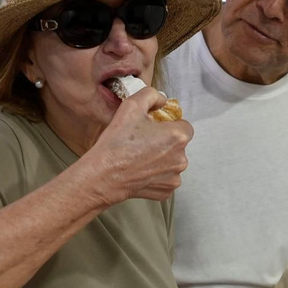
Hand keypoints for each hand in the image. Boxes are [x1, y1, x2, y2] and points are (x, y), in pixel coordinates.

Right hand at [81, 87, 191, 203]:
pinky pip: (165, 178)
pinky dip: (155, 175)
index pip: (184, 126)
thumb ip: (151, 95)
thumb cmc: (117, 142)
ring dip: (161, 159)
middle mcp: (181, 159)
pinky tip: (140, 171)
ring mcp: (174, 177)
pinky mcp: (166, 191)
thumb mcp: (131, 106)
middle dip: (165, 142)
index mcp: (178, 136)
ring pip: (172, 162)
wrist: (103, 175)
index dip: (169, 125)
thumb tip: (161, 100)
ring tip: (139, 157)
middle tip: (142, 142)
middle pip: (178, 145)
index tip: (154, 128)